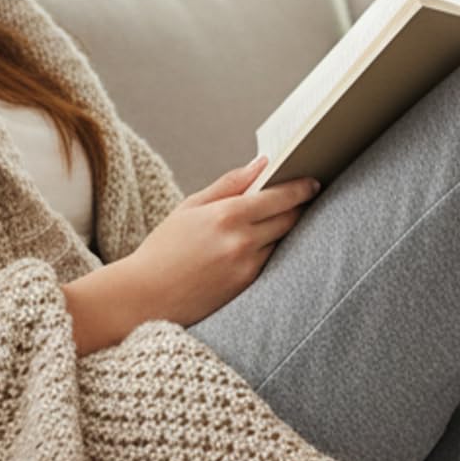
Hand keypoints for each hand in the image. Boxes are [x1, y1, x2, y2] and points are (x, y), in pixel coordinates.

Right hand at [121, 156, 321, 328]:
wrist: (146, 297)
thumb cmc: (165, 247)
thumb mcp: (190, 206)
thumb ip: (230, 183)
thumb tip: (262, 164)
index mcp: (226, 215)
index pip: (279, 196)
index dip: (300, 188)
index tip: (313, 181)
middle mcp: (242, 241)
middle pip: (289, 219)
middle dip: (300, 207)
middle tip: (307, 197)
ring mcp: (247, 267)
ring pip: (282, 241)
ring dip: (287, 229)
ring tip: (286, 218)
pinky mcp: (248, 287)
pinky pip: (271, 261)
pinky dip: (272, 249)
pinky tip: (265, 243)